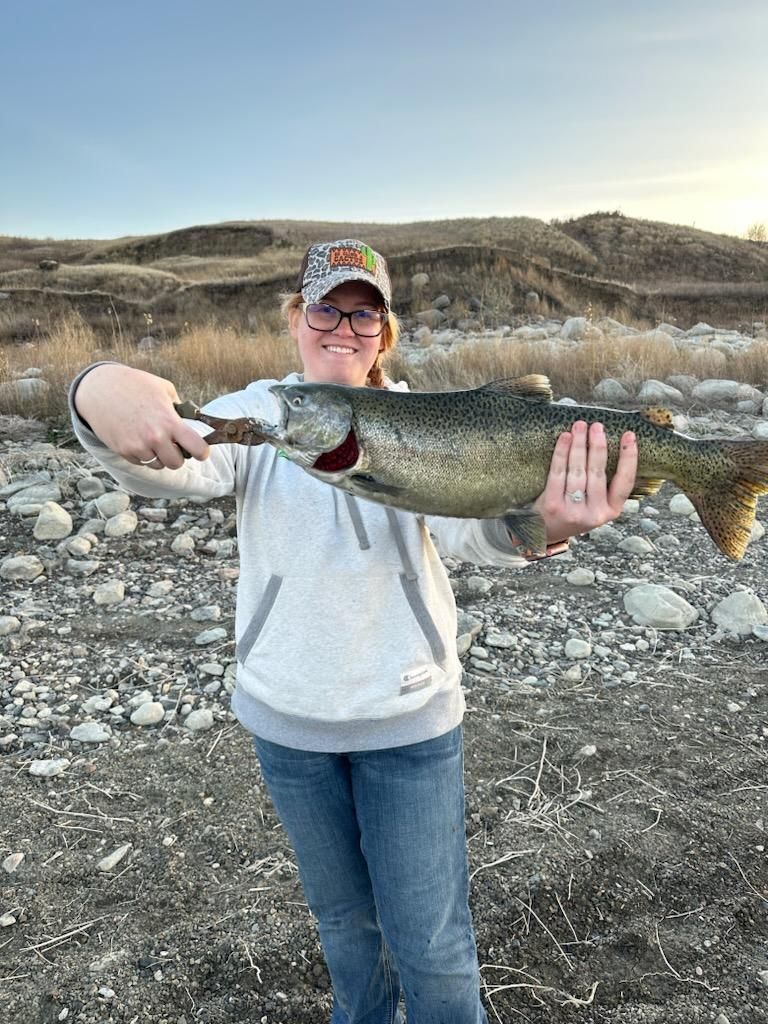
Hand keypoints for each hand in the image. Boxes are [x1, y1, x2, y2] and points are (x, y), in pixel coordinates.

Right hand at [74, 364, 209, 469]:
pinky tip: (138, 439)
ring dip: (159, 456)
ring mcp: (138, 446)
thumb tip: (191, 423)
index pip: (197, 448)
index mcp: (169, 421)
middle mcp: (155, 437)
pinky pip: (141, 462)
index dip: (202, 451)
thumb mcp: (163, 389)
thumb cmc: (135, 385)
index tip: (201, 450)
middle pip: (176, 463)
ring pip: (158, 465)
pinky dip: (143, 455)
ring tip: (154, 440)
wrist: (100, 388)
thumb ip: (179, 408)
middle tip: (174, 445)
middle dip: (178, 455)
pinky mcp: (123, 451)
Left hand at [532, 421, 637, 542]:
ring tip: (580, 426)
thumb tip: (608, 443)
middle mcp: (594, 514)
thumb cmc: (573, 511)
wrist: (544, 532)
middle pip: (598, 473)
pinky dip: (562, 453)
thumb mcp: (595, 505)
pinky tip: (564, 438)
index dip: (629, 458)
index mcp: (611, 511)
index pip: (625, 482)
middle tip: (597, 426)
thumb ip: (604, 485)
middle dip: (598, 446)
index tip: (629, 435)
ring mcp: (573, 511)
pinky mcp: (553, 505)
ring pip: (577, 471)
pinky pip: (558, 473)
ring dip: (579, 444)